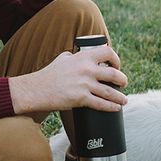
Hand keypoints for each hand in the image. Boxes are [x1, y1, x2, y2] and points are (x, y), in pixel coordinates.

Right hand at [8, 45, 127, 114]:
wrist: (36, 89)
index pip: (108, 53)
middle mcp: (86, 70)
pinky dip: (111, 107)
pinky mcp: (80, 98)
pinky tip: (115, 108)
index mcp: (83, 57)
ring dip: (120, 97)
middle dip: (123, 80)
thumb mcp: (62, 58)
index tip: (117, 66)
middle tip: (124, 83)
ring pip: (110, 92)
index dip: (116, 59)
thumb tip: (79, 55)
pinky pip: (101, 104)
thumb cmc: (48, 74)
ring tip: (124, 100)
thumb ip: (74, 56)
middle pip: (114, 74)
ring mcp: (84, 85)